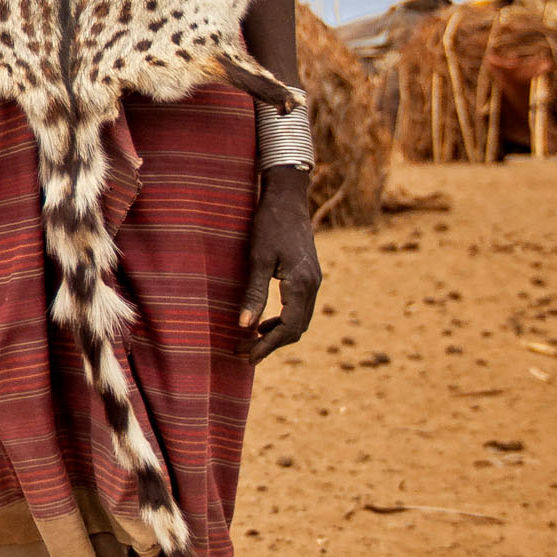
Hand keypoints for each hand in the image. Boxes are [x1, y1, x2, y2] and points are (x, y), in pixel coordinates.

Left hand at [232, 170, 320, 363]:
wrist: (288, 200)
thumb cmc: (269, 225)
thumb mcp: (257, 258)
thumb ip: (254, 293)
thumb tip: (244, 326)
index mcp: (301, 285)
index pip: (287, 329)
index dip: (267, 346)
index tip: (246, 356)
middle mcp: (313, 287)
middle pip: (296, 329)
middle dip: (270, 344)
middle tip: (242, 352)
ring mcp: (314, 282)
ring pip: (300, 321)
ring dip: (277, 335)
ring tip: (250, 341)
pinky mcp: (309, 276)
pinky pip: (300, 308)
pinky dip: (283, 321)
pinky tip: (263, 322)